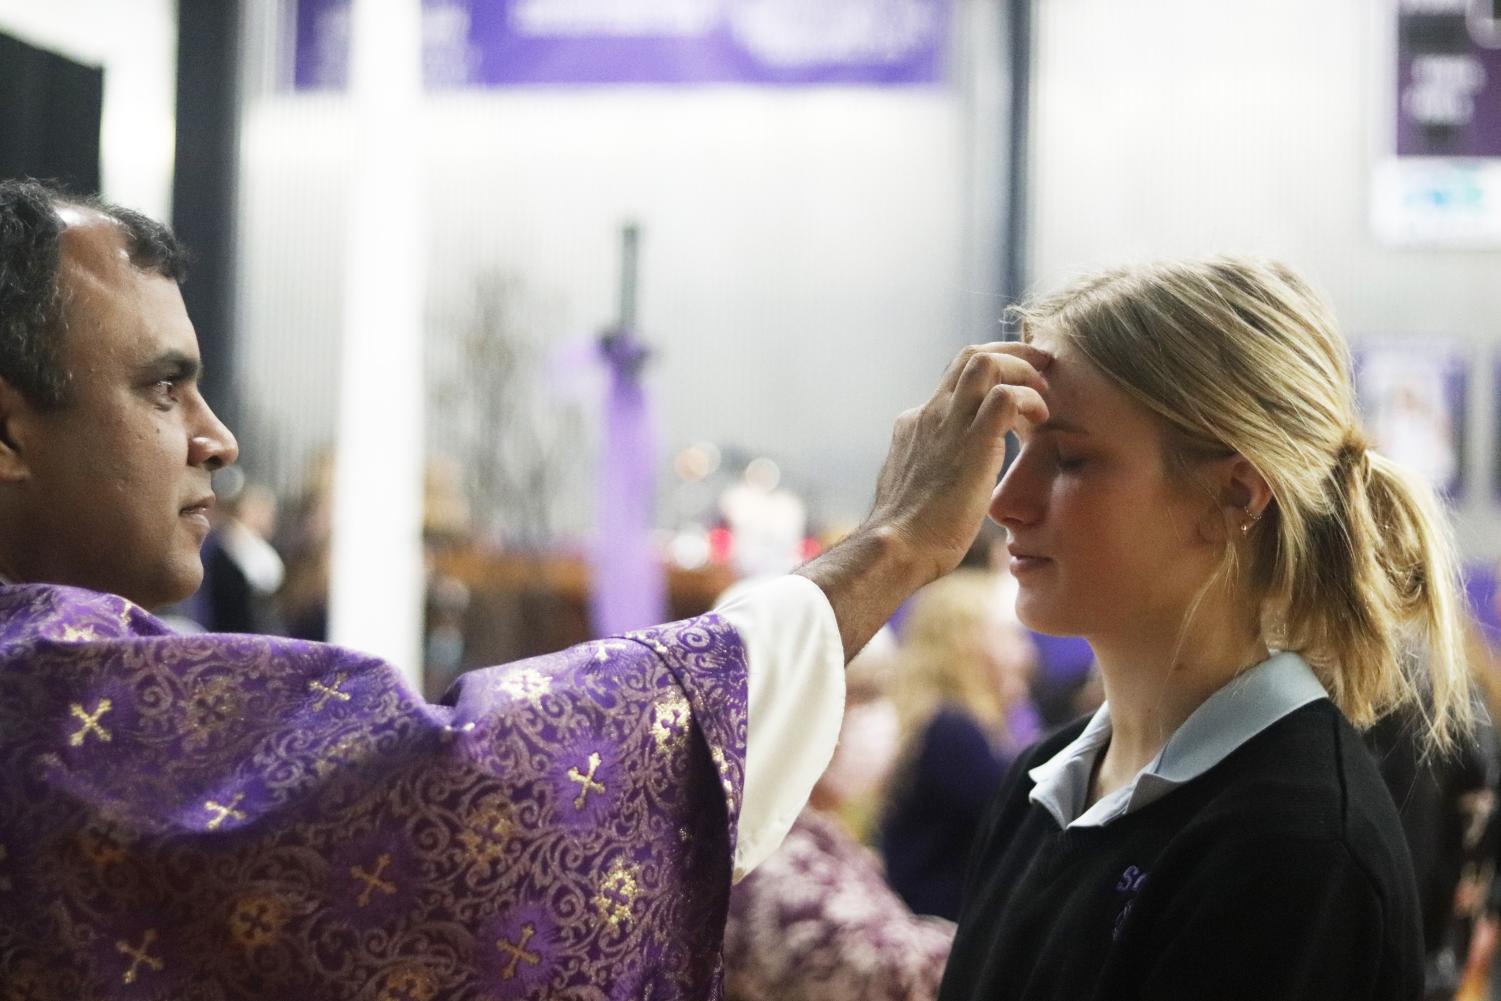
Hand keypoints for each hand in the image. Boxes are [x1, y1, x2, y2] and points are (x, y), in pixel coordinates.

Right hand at [865, 341, 1049, 582]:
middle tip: (1040, 371)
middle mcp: (929, 414)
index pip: (955, 382)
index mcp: (916, 425)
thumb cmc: (909, 534)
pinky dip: (1029, 398)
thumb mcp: (914, 490)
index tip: (1016, 390)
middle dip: (1011, 354)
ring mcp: (947, 424)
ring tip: (1043, 390)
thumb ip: (928, 473)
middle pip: (970, 357)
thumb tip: (939, 481)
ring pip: (984, 362)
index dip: (991, 379)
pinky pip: (1005, 396)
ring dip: (1022, 368)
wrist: (897, 548)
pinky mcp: (970, 442)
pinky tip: (1041, 417)